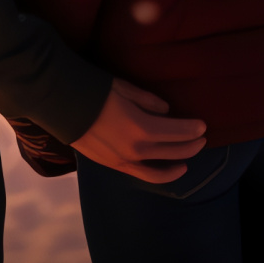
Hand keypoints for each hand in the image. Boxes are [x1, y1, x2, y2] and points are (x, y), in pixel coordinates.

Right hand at [71, 79, 207, 182]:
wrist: (60, 103)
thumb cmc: (93, 90)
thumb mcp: (125, 88)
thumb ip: (149, 101)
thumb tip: (166, 112)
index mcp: (142, 127)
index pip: (179, 132)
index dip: (194, 129)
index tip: (203, 125)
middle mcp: (137, 149)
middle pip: (175, 151)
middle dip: (192, 144)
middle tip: (201, 137)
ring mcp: (124, 160)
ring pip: (161, 170)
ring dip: (179, 163)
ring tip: (188, 158)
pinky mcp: (113, 165)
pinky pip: (143, 174)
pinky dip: (159, 174)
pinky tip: (166, 169)